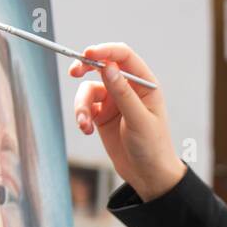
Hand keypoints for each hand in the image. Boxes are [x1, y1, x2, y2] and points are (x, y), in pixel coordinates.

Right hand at [69, 43, 184, 200]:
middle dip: (85, 67)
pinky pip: (85, 107)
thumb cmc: (153, 147)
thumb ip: (123, 93)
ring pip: (88, 90)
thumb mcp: (139, 120)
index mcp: (144, 84)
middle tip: (74, 72)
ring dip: (81, 105)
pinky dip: (81, 116)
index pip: (123, 56)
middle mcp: (128, 88)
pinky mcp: (102, 115)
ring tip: (84, 123)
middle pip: (102, 66)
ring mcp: (114, 101)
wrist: (148, 175)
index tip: (88, 54)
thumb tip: (108, 67)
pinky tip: (86, 129)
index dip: (105, 51)